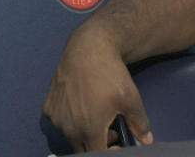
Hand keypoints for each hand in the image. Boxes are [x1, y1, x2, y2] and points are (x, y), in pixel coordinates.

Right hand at [42, 29, 153, 151]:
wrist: (87, 49)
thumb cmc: (110, 75)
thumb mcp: (130, 98)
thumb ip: (138, 123)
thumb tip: (147, 140)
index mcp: (89, 130)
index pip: (97, 154)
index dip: (109, 151)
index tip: (119, 141)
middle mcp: (68, 128)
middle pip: (82, 149)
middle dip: (98, 143)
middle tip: (112, 129)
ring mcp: (55, 118)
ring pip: (70, 136)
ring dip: (84, 132)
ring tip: (98, 115)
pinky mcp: (48, 107)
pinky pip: (59, 122)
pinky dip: (70, 121)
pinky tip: (82, 105)